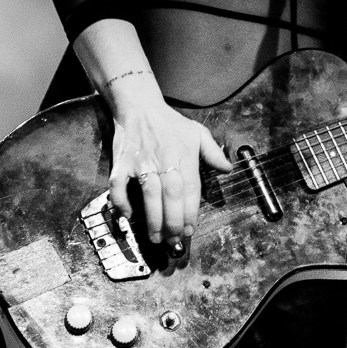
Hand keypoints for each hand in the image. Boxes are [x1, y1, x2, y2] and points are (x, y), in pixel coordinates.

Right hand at [108, 96, 231, 247]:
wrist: (139, 105)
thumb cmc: (170, 122)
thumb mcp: (197, 132)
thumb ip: (213, 152)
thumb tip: (228, 169)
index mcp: (184, 156)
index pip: (191, 189)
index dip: (191, 212)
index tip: (191, 231)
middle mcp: (164, 160)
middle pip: (171, 196)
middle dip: (174, 222)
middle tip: (174, 242)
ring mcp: (141, 162)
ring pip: (149, 194)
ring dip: (153, 218)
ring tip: (156, 238)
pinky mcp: (121, 162)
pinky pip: (118, 184)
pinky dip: (120, 201)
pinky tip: (126, 215)